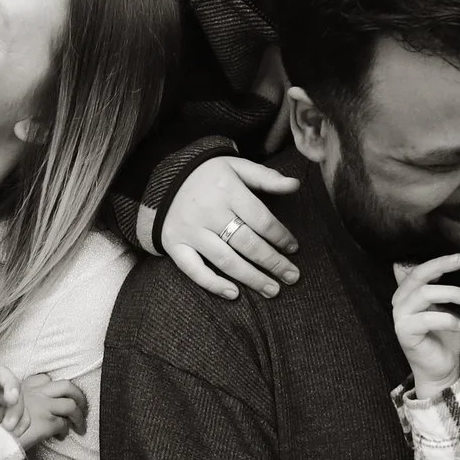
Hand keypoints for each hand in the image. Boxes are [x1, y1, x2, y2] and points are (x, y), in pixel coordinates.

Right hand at [6, 372, 85, 450]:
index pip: (46, 379)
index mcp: (24, 387)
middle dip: (79, 396)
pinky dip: (65, 431)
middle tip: (82, 408)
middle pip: (66, 386)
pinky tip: (60, 437)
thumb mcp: (7, 406)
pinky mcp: (46, 422)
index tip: (60, 397)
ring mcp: (42, 406)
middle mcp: (35, 393)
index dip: (56, 388)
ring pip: (71, 405)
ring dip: (79, 416)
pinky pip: (63, 424)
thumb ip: (23, 402)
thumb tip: (42, 408)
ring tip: (80, 426)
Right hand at [162, 157, 300, 298]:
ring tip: (272, 290)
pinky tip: (233, 294)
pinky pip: (193, 269)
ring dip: (251, 278)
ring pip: (226, 260)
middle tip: (292, 277)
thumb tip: (295, 185)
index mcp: (227, 190)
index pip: (261, 219)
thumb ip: (266, 177)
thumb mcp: (237, 166)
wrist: (165, 177)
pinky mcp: (174, 244)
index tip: (293, 249)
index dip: (280, 237)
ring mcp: (190, 230)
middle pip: (247, 243)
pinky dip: (213, 284)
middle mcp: (208, 211)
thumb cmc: (208, 174)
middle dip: (273, 262)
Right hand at [390, 255, 459, 395]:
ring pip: (424, 294)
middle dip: (440, 266)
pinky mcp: (404, 333)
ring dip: (452, 293)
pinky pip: (427, 319)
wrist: (440, 367)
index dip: (438, 262)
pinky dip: (447, 319)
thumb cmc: (444, 336)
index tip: (459, 258)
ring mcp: (400, 317)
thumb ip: (444, 288)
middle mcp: (400, 301)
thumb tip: (455, 264)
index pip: (420, 270)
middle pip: (418, 276)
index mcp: (408, 292)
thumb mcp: (447, 306)